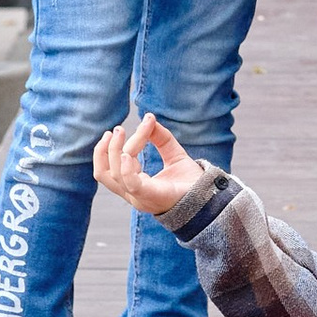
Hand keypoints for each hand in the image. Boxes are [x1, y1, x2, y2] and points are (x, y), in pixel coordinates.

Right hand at [94, 111, 209, 224]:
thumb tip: (149, 117)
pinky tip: (127, 154)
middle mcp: (133, 193)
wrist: (210, 199)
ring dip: (114, 151)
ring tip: (120, 131)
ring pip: (113, 175)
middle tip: (117, 129)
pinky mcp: (151, 196)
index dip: (122, 142)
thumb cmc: (190, 182)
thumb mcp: (174, 155)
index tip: (142, 123)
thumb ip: (162, 139)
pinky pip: (130, 184)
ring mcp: (139, 197)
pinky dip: (125, 169)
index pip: (118, 163)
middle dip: (107, 150)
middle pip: (107, 172)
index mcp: (135, 185)